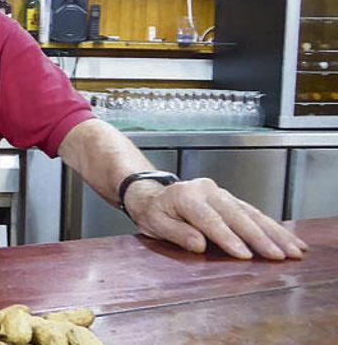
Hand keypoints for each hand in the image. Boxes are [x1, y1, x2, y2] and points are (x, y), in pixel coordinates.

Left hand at [124, 177, 308, 259]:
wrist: (152, 195)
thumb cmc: (153, 212)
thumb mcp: (155, 224)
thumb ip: (177, 233)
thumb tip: (200, 245)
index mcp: (186, 195)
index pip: (210, 219)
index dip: (228, 238)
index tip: (244, 255)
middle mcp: (207, 190)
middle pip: (237, 215)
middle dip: (260, 237)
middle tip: (279, 256)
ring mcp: (221, 193)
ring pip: (251, 212)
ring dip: (274, 232)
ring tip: (293, 249)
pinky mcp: (230, 199)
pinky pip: (253, 212)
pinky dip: (272, 226)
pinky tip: (288, 239)